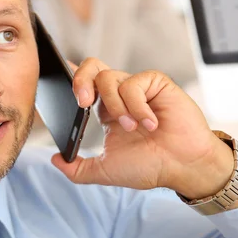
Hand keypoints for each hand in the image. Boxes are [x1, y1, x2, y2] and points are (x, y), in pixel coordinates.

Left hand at [52, 58, 237, 199]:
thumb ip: (77, 168)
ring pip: (108, 77)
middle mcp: (120, 95)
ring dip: (116, 107)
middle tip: (83, 103)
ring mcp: (138, 88)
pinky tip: (151, 123)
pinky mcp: (155, 83)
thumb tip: (55, 160)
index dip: (70, 77)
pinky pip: (133, 84)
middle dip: (80, 80)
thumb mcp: (105, 170)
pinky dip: (137, 107)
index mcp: (107, 110)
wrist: (183, 167)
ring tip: (132, 127)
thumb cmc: (149, 167)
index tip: (57, 77)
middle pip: (91, 67)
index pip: (83, 84)